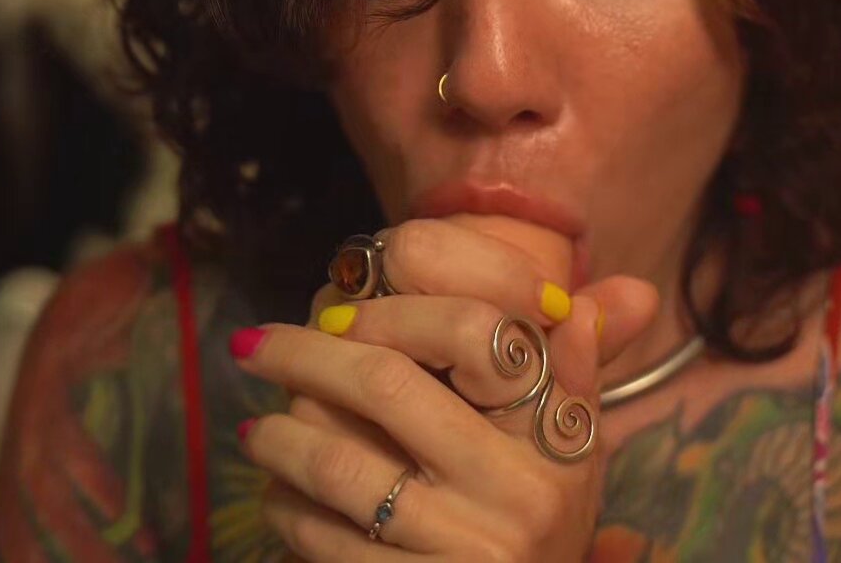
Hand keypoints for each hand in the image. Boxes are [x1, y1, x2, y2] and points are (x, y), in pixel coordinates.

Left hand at [232, 218, 658, 560]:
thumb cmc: (543, 530)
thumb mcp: (572, 457)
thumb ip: (573, 375)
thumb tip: (585, 303)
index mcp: (556, 438)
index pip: (477, 331)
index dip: (395, 308)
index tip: (341, 309)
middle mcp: (517, 493)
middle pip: (385, 385)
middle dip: (305, 355)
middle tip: (255, 343)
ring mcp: (464, 551)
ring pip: (338, 462)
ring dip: (281, 435)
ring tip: (259, 427)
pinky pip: (324, 537)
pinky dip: (288, 508)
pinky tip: (279, 494)